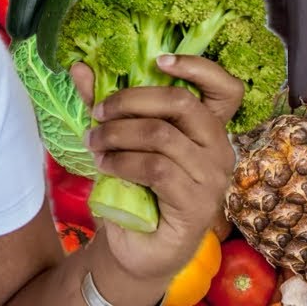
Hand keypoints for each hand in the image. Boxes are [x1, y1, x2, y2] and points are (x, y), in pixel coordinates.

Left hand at [70, 55, 243, 283]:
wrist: (134, 246)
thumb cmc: (132, 188)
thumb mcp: (116, 140)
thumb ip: (103, 105)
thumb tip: (80, 67)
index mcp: (207, 129)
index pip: (226, 89)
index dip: (198, 67)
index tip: (159, 60)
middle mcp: (219, 149)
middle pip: (182, 103)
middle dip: (130, 101)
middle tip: (98, 113)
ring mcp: (212, 178)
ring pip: (161, 135)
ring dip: (116, 135)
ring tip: (93, 143)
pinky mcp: (197, 203)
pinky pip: (156, 168)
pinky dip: (122, 162)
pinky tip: (104, 165)